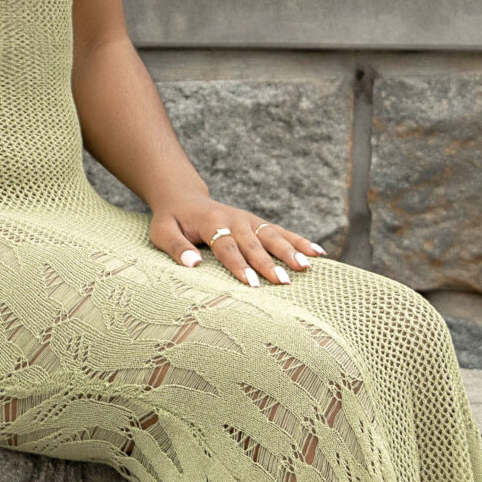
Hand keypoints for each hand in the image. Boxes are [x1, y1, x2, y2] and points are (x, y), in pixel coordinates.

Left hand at [148, 198, 323, 288]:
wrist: (183, 197)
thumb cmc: (172, 220)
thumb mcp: (163, 232)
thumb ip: (177, 248)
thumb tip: (193, 264)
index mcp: (211, 221)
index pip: (227, 246)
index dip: (239, 265)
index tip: (252, 284)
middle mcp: (234, 219)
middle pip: (254, 243)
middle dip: (269, 262)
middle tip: (284, 281)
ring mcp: (249, 220)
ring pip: (273, 235)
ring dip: (290, 250)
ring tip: (307, 267)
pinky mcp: (258, 223)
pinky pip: (282, 232)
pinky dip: (300, 241)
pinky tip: (319, 253)